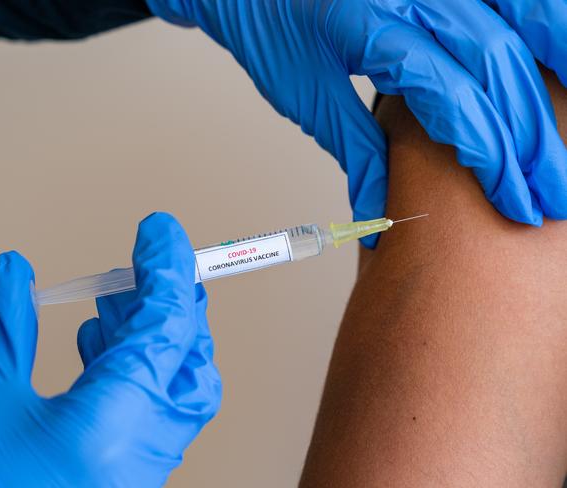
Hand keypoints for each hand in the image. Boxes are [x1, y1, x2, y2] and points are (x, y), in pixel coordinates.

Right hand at [0, 212, 220, 486]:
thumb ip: (7, 322)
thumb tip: (16, 270)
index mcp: (108, 434)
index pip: (166, 331)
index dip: (167, 270)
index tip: (162, 231)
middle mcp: (135, 464)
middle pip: (187, 366)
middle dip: (171, 308)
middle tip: (148, 267)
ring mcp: (132, 481)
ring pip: (173, 394)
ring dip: (149, 339)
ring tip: (115, 300)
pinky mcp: (118, 486)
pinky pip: (147, 421)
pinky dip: (133, 375)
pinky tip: (98, 347)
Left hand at [146, 0, 566, 245]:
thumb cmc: (269, 25)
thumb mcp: (304, 94)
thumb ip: (354, 147)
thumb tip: (378, 212)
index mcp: (368, 24)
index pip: (450, 95)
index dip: (489, 151)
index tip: (512, 199)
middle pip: (495, 62)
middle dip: (531, 134)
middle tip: (551, 191)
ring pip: (519, 14)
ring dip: (558, 70)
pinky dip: (543, 21)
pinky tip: (561, 55)